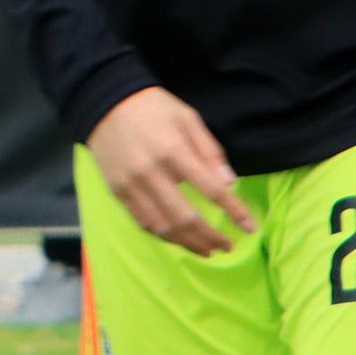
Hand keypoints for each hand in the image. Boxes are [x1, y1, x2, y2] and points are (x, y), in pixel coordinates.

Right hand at [86, 86, 256, 255]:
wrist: (105, 104)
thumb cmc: (154, 109)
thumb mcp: (189, 119)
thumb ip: (210, 152)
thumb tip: (230, 183)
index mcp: (173, 151)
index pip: (210, 189)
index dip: (233, 211)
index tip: (250, 227)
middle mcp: (150, 172)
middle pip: (184, 216)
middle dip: (210, 237)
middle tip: (228, 246)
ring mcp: (130, 185)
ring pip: (161, 226)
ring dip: (187, 243)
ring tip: (208, 250)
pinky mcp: (116, 192)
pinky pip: (142, 222)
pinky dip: (163, 236)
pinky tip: (180, 240)